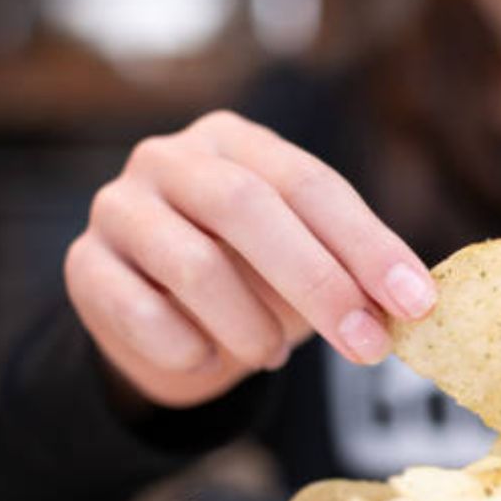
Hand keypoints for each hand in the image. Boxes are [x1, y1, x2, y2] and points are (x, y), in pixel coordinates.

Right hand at [64, 110, 435, 407]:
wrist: (160, 323)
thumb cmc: (251, 282)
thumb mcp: (305, 266)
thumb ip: (350, 273)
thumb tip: (414, 304)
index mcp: (238, 142)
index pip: (311, 184)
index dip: (367, 245)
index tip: (416, 303)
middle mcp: (170, 159)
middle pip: (247, 208)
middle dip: (319, 284)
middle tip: (368, 346)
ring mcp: (118, 207)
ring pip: (195, 266)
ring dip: (252, 326)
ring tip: (272, 354)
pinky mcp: (84, 265)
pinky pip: (142, 314)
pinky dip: (192, 349)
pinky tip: (211, 358)